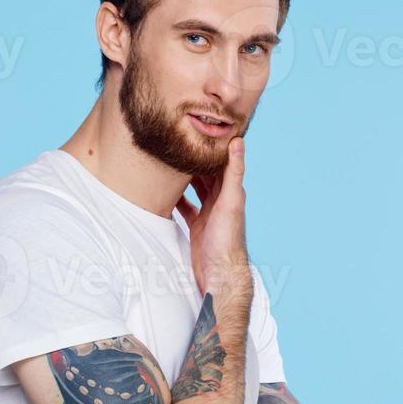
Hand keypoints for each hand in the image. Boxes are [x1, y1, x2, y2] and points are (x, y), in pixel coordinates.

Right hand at [175, 136, 250, 296]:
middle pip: (206, 174)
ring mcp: (209, 214)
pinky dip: (176, 199)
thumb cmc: (227, 239)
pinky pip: (186, 208)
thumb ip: (233, 172)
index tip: (198, 129)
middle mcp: (221, 201)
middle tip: (177, 143)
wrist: (219, 274)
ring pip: (195, 189)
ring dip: (184, 178)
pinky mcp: (198, 226)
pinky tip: (164, 192)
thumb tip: (239, 141)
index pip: (221, 163)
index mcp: (231, 192)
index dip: (211, 147)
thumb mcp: (230, 201)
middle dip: (194, 160)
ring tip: (168, 162)